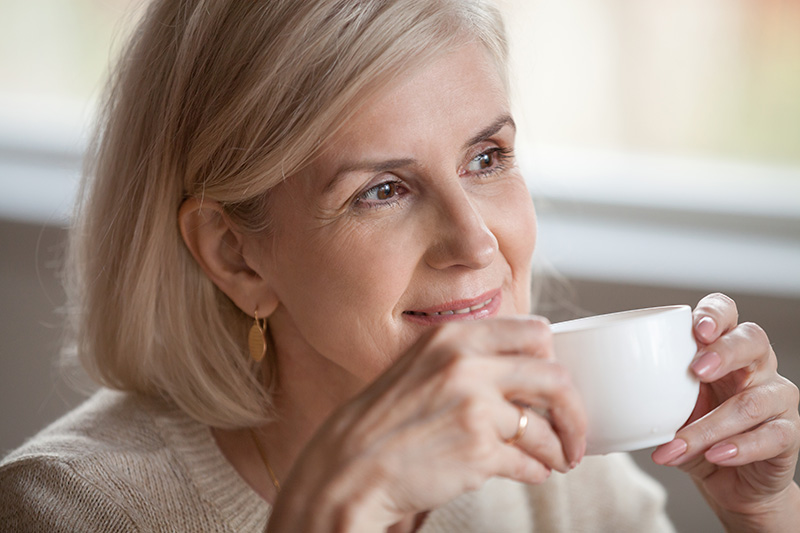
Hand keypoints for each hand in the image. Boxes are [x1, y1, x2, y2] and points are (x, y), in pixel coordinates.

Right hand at [267, 317, 586, 530]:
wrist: (347, 468)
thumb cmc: (382, 422)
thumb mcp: (421, 368)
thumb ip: (468, 361)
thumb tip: (527, 374)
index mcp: (453, 335)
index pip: (534, 332)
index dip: (553, 361)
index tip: (556, 385)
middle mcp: (466, 363)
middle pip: (554, 377)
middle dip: (574, 411)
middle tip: (574, 433)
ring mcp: (474, 406)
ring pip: (545, 426)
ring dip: (557, 449)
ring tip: (555, 461)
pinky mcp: (478, 450)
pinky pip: (527, 462)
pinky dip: (536, 471)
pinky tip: (530, 474)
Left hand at [652, 293, 799, 530]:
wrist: (729, 481)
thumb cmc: (695, 432)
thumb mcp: (667, 407)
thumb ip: (646, 388)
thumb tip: (590, 381)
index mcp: (723, 349)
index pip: (727, 313)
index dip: (715, 314)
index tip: (696, 329)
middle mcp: (756, 367)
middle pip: (754, 341)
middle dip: (725, 352)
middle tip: (696, 370)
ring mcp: (776, 399)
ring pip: (754, 400)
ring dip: (712, 424)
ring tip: (681, 441)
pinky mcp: (787, 434)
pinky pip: (772, 436)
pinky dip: (739, 447)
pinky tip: (715, 455)